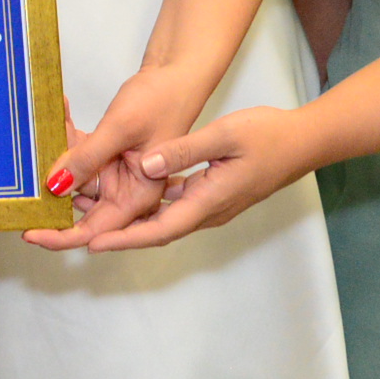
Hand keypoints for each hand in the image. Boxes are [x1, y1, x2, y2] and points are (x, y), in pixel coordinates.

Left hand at [23, 66, 211, 250]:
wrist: (176, 74)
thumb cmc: (163, 101)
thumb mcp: (119, 130)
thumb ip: (87, 158)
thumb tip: (56, 185)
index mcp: (140, 196)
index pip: (97, 232)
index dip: (62, 238)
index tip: (31, 233)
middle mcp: (129, 191)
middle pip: (82, 210)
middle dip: (51, 197)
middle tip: (21, 191)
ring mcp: (118, 174)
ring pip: (76, 178)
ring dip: (60, 157)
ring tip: (50, 129)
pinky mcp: (110, 157)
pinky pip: (81, 156)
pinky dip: (69, 139)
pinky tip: (62, 111)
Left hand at [78, 104, 318, 251]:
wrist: (304, 142)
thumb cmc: (268, 136)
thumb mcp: (223, 135)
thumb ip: (183, 152)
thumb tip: (147, 165)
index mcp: (208, 202)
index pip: (157, 230)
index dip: (123, 238)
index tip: (91, 243)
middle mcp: (207, 212)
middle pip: (153, 232)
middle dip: (115, 236)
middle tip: (75, 236)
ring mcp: (211, 206)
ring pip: (161, 220)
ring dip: (128, 222)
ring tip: (90, 213)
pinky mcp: (212, 195)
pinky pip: (173, 207)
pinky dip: (147, 205)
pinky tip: (127, 192)